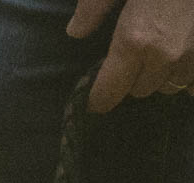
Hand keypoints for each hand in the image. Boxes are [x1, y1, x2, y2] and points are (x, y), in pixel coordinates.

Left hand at [72, 0, 193, 111]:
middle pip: (140, 90)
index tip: (95, 98)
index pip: (108, 92)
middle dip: (132, 78)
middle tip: (134, 57)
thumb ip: (93, 7)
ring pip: (171, 86)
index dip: (99, 98)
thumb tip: (75, 31)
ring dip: (163, 75)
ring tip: (162, 52)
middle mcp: (165, 56)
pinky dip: (190, 76)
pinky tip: (185, 54)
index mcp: (135, 40)